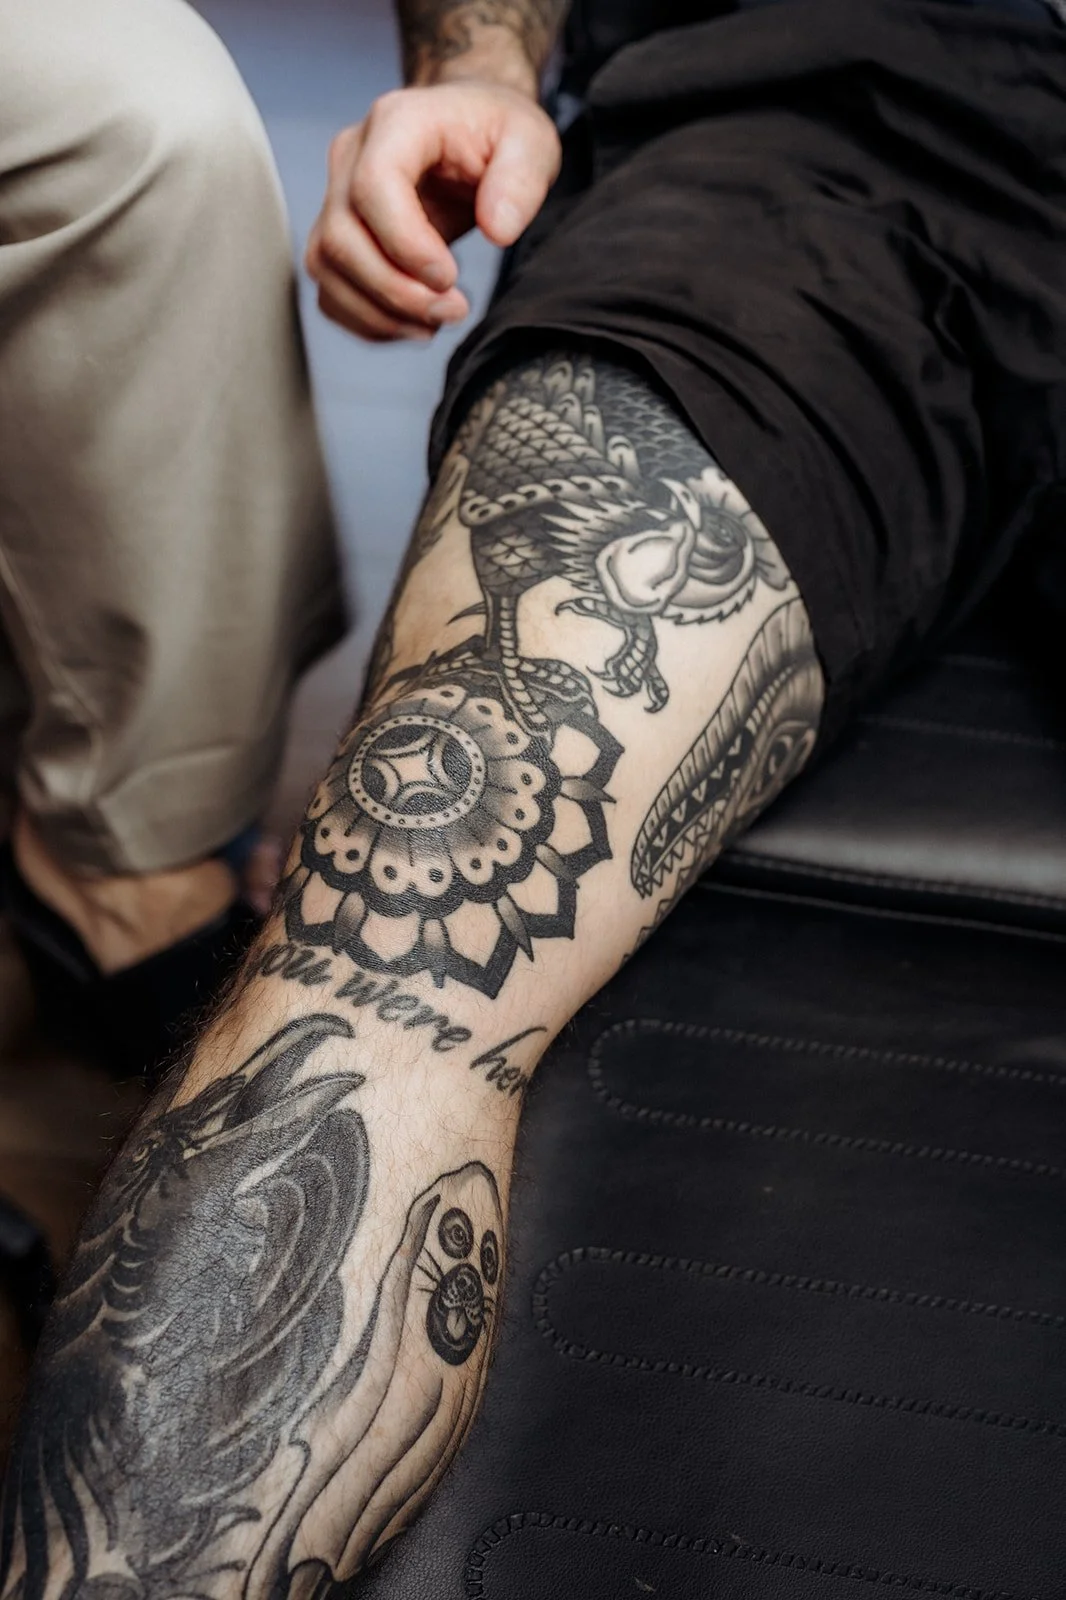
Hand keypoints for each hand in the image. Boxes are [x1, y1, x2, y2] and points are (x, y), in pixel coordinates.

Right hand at [306, 81, 560, 340]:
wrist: (468, 128)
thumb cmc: (494, 131)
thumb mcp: (530, 141)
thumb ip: (521, 180)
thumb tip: (499, 230)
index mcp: (396, 123)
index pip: (373, 186)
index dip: (406, 245)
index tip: (451, 277)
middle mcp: (352, 156)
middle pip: (342, 238)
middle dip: (397, 292)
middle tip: (453, 310)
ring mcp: (337, 196)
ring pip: (327, 269)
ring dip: (380, 313)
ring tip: (435, 322)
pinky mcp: (338, 235)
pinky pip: (331, 290)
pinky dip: (367, 320)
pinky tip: (412, 323)